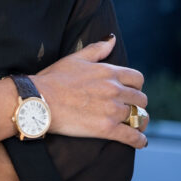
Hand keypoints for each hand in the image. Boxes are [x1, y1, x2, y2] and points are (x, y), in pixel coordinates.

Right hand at [32, 35, 148, 147]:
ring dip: (138, 122)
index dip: (135, 86)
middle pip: (140, 99)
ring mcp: (112, 110)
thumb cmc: (54, 79)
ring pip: (138, 117)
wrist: (40, 100)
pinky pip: (132, 136)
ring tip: (135, 126)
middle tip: (130, 110)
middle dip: (137, 104)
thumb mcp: (75, 58)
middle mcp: (114, 90)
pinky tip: (140, 142)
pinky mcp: (106, 128)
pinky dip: (139, 140)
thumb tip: (112, 39)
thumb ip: (97, 49)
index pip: (137, 78)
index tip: (130, 91)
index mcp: (109, 72)